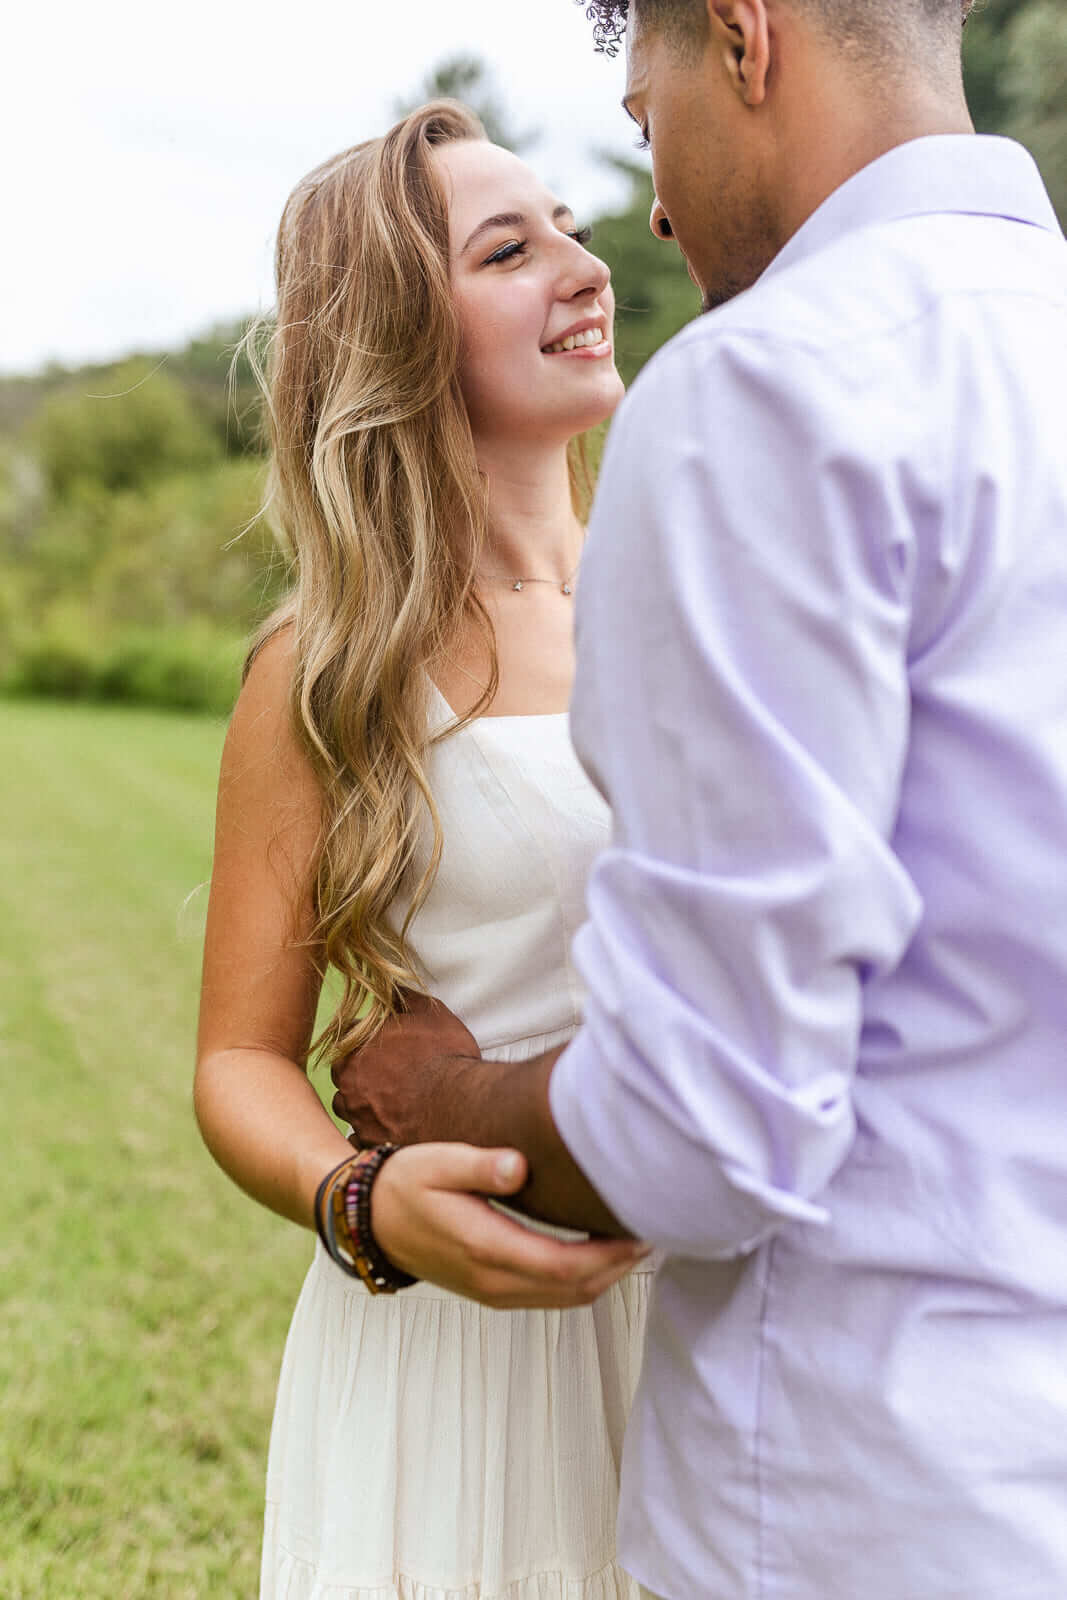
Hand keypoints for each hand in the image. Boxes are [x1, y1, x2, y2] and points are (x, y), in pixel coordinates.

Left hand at [332, 990, 479, 1146]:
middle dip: (359, 1073)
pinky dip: (369, 1136)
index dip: (368, 1040)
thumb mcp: (429, 1013)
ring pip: (348, 1108)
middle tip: (386, 1075)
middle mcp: (349, 1083)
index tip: (386, 1046)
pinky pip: (358, 1141)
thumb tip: (392, 986)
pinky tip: (388, 1130)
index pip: (349, 1038)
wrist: (460, 1103)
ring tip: (388, 1104)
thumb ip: (404, 997)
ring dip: (362, 1104)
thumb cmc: (444, 1054)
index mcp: (356, 1048)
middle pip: (343, 1074)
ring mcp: (357, 1115)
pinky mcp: (371, 1142)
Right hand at [371, 1142, 648, 1308]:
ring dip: (605, 1276)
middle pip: (574, 1290)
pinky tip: (598, 1252)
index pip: (563, 1266)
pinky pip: (549, 1296)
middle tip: (654, 1231)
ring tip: (634, 1239)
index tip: (641, 1230)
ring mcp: (493, 1292)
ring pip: (566, 1299)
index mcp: (485, 1249)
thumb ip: (481, 1164)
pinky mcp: (493, 1291)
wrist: (371, 1220)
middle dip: (618, 1266)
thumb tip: (520, 1165)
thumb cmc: (406, 1185)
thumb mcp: (438, 1162)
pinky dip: (582, 1281)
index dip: (609, 1255)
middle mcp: (493, 1282)